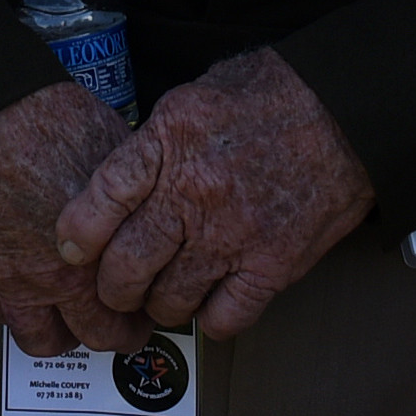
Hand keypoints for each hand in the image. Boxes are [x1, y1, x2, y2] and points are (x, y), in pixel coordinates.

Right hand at [0, 81, 142, 356]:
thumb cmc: (50, 126)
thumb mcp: (118, 153)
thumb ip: (136, 195)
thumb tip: (156, 201)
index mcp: (104, 255)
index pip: (140, 309)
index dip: (150, 307)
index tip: (152, 299)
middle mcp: (61, 280)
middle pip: (98, 336)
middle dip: (115, 333)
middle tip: (122, 324)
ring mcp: (16, 283)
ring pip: (43, 342)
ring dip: (62, 334)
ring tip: (72, 321)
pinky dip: (12, 311)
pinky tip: (25, 294)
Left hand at [57, 48, 372, 340]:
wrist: (344, 111)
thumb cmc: (271, 95)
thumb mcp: (192, 98)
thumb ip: (152, 144)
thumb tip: (113, 187)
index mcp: (171, 142)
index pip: (103, 197)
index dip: (79, 232)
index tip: (71, 247)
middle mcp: (196, 193)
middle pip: (128, 265)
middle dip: (112, 286)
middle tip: (116, 286)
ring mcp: (234, 234)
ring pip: (170, 300)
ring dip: (160, 305)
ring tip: (164, 294)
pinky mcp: (273, 265)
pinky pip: (224, 318)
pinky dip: (210, 320)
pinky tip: (210, 304)